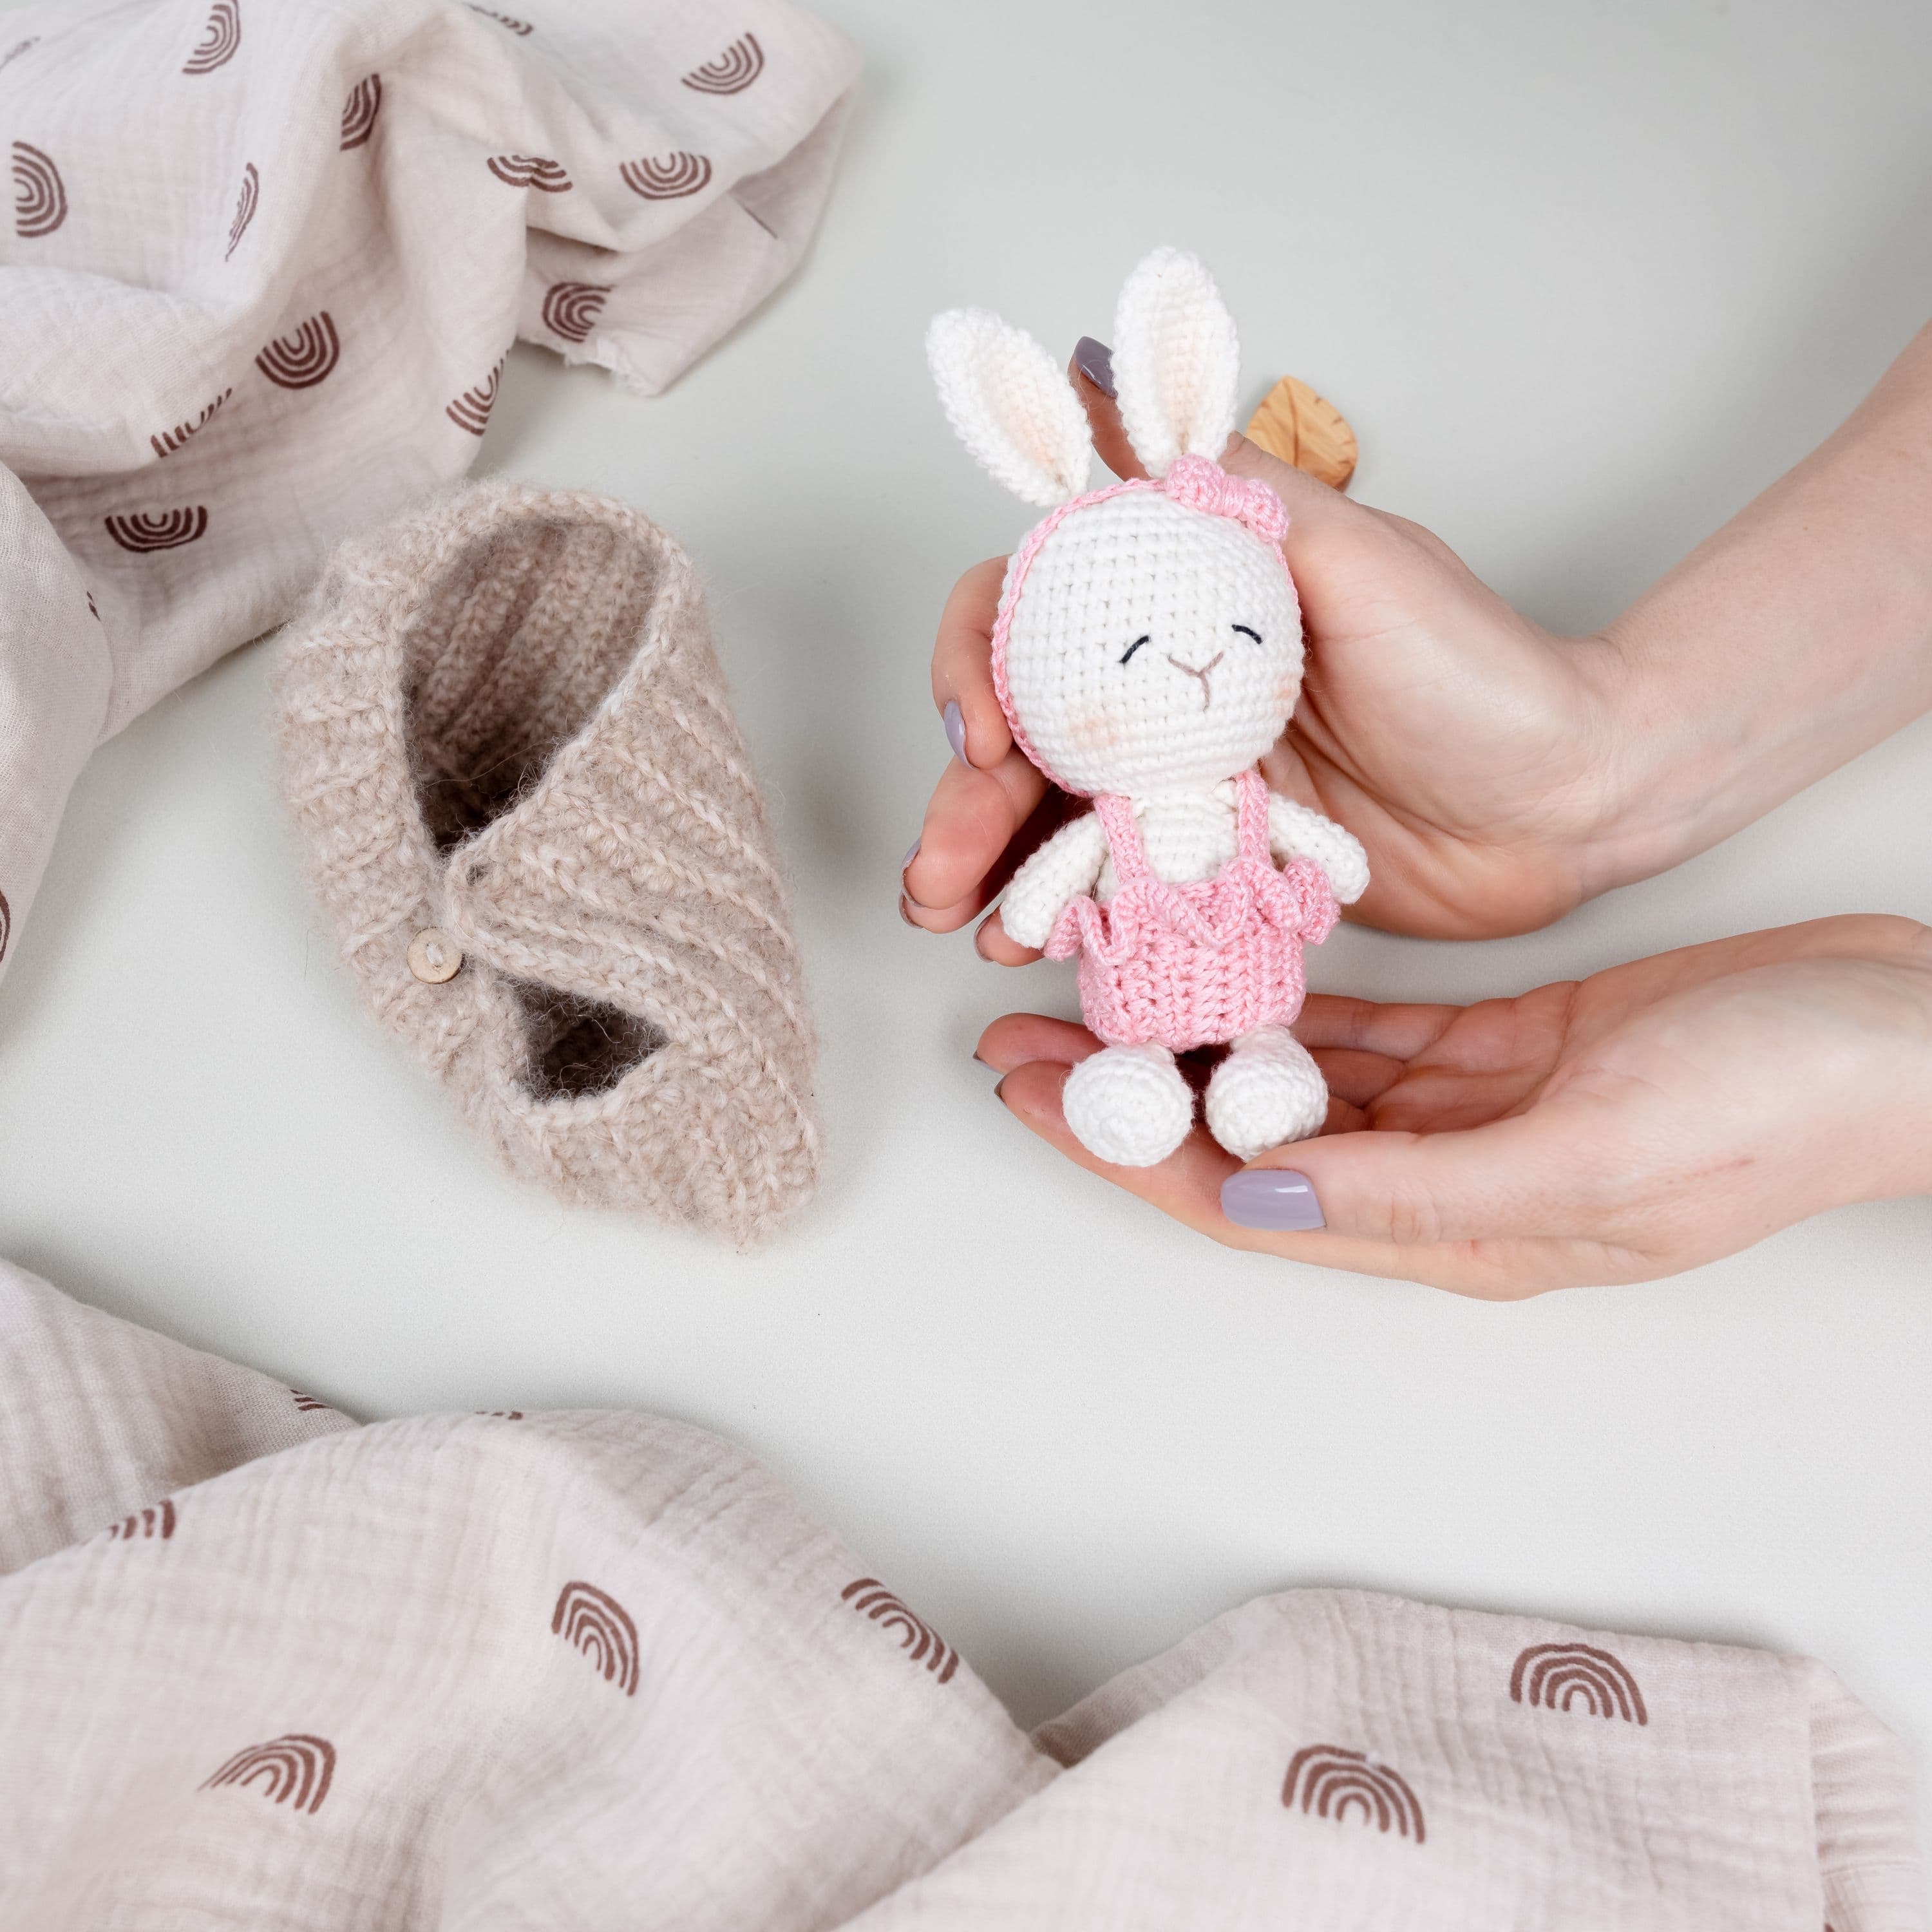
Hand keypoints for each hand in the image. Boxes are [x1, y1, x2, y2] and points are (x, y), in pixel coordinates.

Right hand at [903, 353, 1631, 948]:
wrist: (1570, 802)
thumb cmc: (1483, 670)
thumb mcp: (1355, 555)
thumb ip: (1226, 490)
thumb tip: (1090, 378)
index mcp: (1189, 603)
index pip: (1036, 614)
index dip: (979, 664)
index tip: (982, 733)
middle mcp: (1174, 692)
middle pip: (1026, 733)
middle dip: (963, 798)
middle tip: (935, 865)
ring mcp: (1191, 785)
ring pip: (1054, 817)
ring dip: (986, 864)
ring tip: (950, 916)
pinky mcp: (1219, 865)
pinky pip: (1116, 887)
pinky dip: (1057, 912)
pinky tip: (1021, 941)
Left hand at [976, 917, 1931, 1295]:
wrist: (1902, 1032)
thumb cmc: (1778, 1100)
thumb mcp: (1593, 1155)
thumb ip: (1420, 1188)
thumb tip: (1261, 1202)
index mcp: (1457, 1230)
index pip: (1243, 1200)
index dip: (1123, 1153)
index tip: (1027, 1099)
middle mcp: (1445, 1181)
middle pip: (1245, 1142)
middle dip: (1127, 1094)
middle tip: (1019, 1035)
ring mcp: (1472, 1115)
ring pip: (1294, 1083)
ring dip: (1195, 1042)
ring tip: (1091, 992)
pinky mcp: (1504, 1050)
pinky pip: (1366, 1030)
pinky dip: (1290, 1000)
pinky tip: (1226, 964)